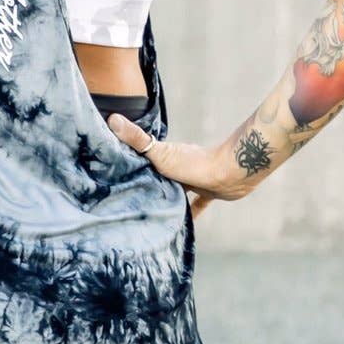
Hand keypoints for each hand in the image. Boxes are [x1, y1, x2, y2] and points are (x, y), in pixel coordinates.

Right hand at [105, 114, 246, 221]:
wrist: (231, 173)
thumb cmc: (194, 164)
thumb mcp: (160, 153)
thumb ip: (138, 139)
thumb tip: (112, 118)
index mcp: (165, 157)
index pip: (143, 161)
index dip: (129, 167)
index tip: (113, 177)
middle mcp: (178, 167)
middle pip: (158, 179)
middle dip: (146, 188)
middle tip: (130, 204)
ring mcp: (194, 180)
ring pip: (176, 192)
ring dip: (167, 201)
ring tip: (152, 216)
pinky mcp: (208, 192)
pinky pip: (197, 204)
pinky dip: (192, 213)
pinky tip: (185, 226)